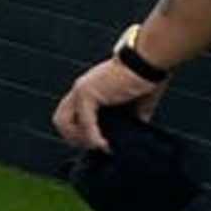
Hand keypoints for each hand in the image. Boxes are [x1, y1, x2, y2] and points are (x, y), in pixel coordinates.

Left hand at [52, 50, 167, 155]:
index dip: (80, 133)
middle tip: (95, 146)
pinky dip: (93, 138)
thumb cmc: (147, 79)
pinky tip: (104, 145)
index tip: (98, 143)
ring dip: (80, 140)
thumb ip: (129, 121)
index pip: (70, 117)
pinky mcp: (88, 94)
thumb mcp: (136, 106)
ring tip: (99, 146)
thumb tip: (130, 140)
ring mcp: (81, 90)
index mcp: (90, 90)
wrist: (150, 63)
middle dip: (74, 138)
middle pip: (60, 120)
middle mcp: (81, 89)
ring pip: (63, 122)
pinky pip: (84, 122)